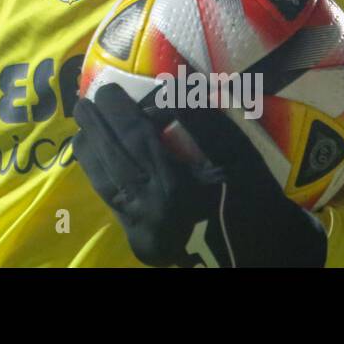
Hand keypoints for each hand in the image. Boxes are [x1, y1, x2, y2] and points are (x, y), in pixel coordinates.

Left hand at [73, 82, 326, 266]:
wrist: (262, 255)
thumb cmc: (255, 201)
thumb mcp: (237, 157)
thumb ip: (201, 121)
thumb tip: (168, 89)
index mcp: (175, 187)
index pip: (135, 138)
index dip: (118, 111)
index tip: (108, 88)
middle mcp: (150, 211)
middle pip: (112, 159)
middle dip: (95, 128)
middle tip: (84, 102)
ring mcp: (141, 231)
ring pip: (104, 183)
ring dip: (91, 152)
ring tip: (82, 126)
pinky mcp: (139, 243)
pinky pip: (112, 202)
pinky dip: (100, 176)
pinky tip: (95, 159)